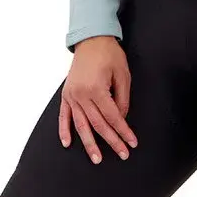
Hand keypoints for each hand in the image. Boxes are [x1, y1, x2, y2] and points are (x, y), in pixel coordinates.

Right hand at [59, 36, 137, 163]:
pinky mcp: (66, 94)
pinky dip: (64, 130)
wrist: (91, 38)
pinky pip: (64, 115)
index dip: (123, 131)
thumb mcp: (123, 74)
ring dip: (89, 143)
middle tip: (122, 154)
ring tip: (97, 158)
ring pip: (81, 125)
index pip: (113, 117)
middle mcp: (82, 94)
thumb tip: (121, 119)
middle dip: (111, 141)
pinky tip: (67, 143)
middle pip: (98, 125)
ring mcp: (72, 95)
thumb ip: (123, 99)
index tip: (132, 142)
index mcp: (97, 89)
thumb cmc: (109, 54)